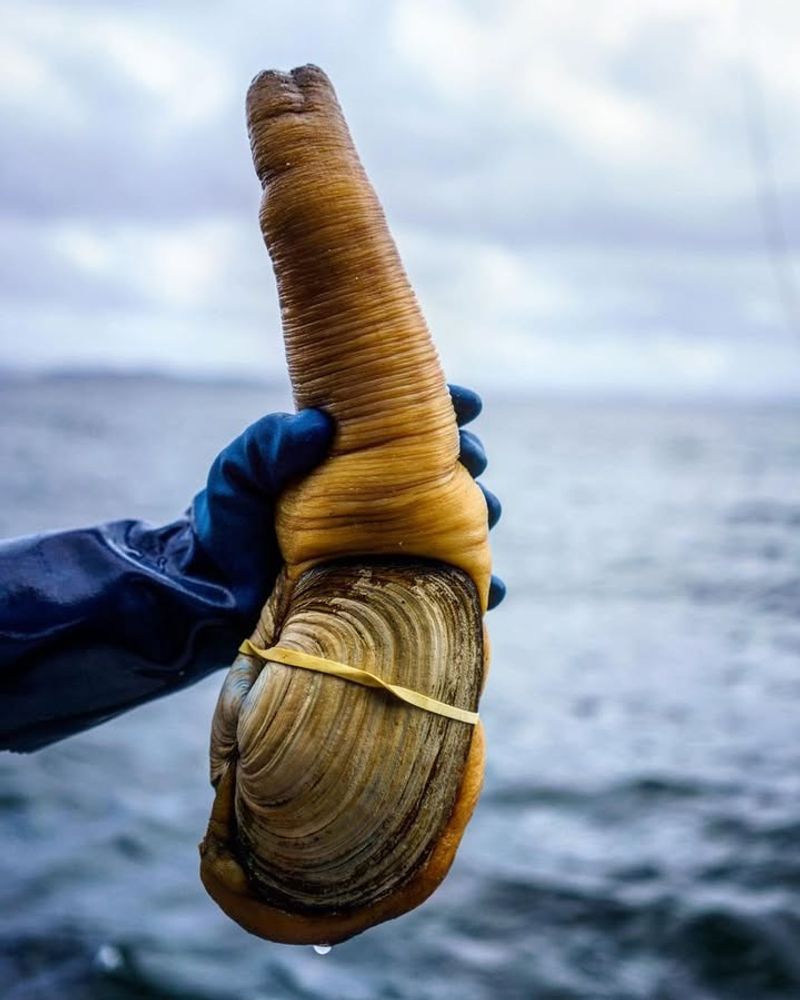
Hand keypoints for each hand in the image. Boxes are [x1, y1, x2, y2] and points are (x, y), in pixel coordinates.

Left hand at [192, 387, 504, 620]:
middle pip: (446, 471)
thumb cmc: (227, 523)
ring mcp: (392, 546)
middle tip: (473, 460)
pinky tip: (492, 590)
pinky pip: (448, 590)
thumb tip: (318, 427)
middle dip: (471, 459)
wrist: (214, 595)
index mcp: (356, 460)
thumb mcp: (240, 470)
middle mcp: (381, 500)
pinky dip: (478, 589)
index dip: (446, 406)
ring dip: (480, 518)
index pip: (410, 424)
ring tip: (484, 516)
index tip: (467, 403)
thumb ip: (270, 443)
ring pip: (457, 524)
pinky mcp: (394, 593)